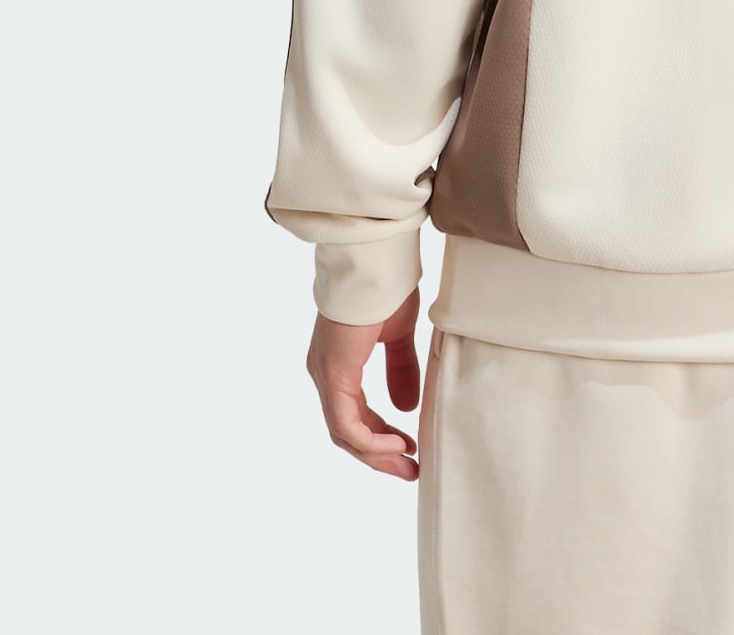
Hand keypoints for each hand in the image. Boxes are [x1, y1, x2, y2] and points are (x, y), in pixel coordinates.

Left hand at [305, 285, 422, 477]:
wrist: (375, 263)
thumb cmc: (385, 288)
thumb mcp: (398, 336)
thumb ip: (401, 369)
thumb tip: (407, 407)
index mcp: (338, 363)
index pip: (353, 414)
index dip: (381, 435)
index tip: (408, 448)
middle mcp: (325, 373)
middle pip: (347, 430)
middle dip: (380, 454)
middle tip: (409, 469)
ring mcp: (326, 375)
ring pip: (344, 432)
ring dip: (376, 453)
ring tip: (407, 463)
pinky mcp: (333, 375)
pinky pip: (346, 423)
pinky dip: (371, 440)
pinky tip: (396, 445)